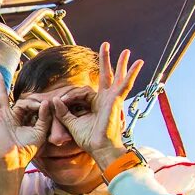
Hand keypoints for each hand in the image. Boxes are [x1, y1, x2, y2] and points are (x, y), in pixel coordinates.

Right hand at [0, 70, 50, 173]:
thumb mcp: (39, 131)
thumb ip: (43, 117)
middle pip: (0, 95)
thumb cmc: (26, 150)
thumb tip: (47, 102)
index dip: (31, 102)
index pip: (20, 103)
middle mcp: (4, 116)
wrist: (14, 160)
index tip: (41, 104)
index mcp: (14, 119)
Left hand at [51, 42, 142, 167]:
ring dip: (121, 63)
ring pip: (117, 77)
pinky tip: (138, 63)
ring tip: (127, 51)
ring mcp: (112, 99)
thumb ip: (64, 111)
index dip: (71, 93)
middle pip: (107, 75)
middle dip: (107, 61)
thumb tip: (55, 100)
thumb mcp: (71, 123)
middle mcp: (106, 99)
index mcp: (96, 103)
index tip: (61, 98)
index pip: (86, 89)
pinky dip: (131, 74)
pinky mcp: (116, 101)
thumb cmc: (89, 139)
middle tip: (107, 45)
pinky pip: (125, 85)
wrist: (99, 148)